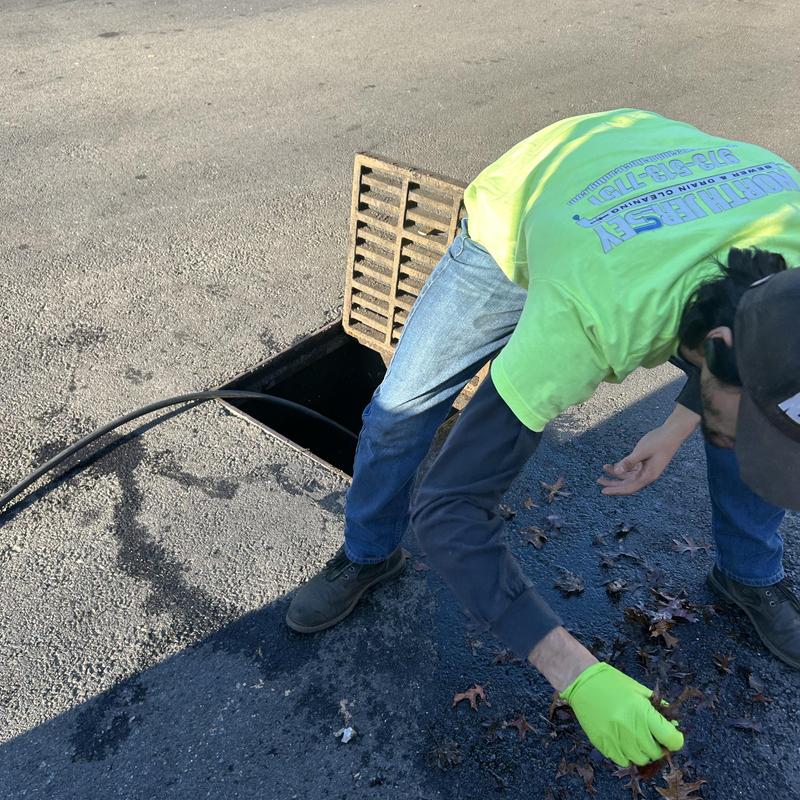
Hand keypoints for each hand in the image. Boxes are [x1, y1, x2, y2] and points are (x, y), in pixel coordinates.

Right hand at [560, 662, 683, 766]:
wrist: (583, 681)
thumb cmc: (612, 683)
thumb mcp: (638, 690)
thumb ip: (657, 708)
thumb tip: (673, 725)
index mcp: (643, 712)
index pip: (671, 739)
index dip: (675, 740)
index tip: (670, 736)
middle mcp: (631, 728)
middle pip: (656, 753)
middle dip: (657, 746)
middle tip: (651, 736)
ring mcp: (616, 738)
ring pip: (639, 759)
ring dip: (641, 751)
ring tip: (635, 737)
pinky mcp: (603, 744)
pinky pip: (622, 760)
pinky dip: (626, 754)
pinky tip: (622, 741)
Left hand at [597, 405, 698, 496]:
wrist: (671, 433)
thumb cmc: (658, 442)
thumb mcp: (641, 451)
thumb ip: (629, 462)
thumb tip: (617, 472)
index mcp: (648, 476)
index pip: (629, 488)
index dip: (615, 490)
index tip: (603, 491)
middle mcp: (647, 475)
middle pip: (627, 484)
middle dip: (613, 484)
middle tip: (598, 481)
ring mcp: (646, 470)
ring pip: (628, 477)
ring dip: (615, 475)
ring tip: (602, 471)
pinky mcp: (645, 463)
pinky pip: (631, 470)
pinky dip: (621, 468)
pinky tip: (611, 465)